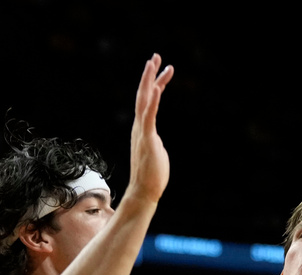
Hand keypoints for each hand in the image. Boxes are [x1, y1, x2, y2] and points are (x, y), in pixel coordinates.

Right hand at [129, 53, 172, 202]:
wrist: (144, 191)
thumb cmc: (152, 176)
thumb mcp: (155, 153)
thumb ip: (154, 142)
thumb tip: (156, 141)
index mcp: (143, 129)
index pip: (148, 102)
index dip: (154, 84)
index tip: (161, 69)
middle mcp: (140, 127)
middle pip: (143, 95)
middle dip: (149, 75)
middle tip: (155, 56)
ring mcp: (142, 132)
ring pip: (144, 100)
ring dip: (149, 80)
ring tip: (154, 62)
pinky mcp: (148, 139)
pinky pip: (149, 116)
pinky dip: (153, 101)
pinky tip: (156, 87)